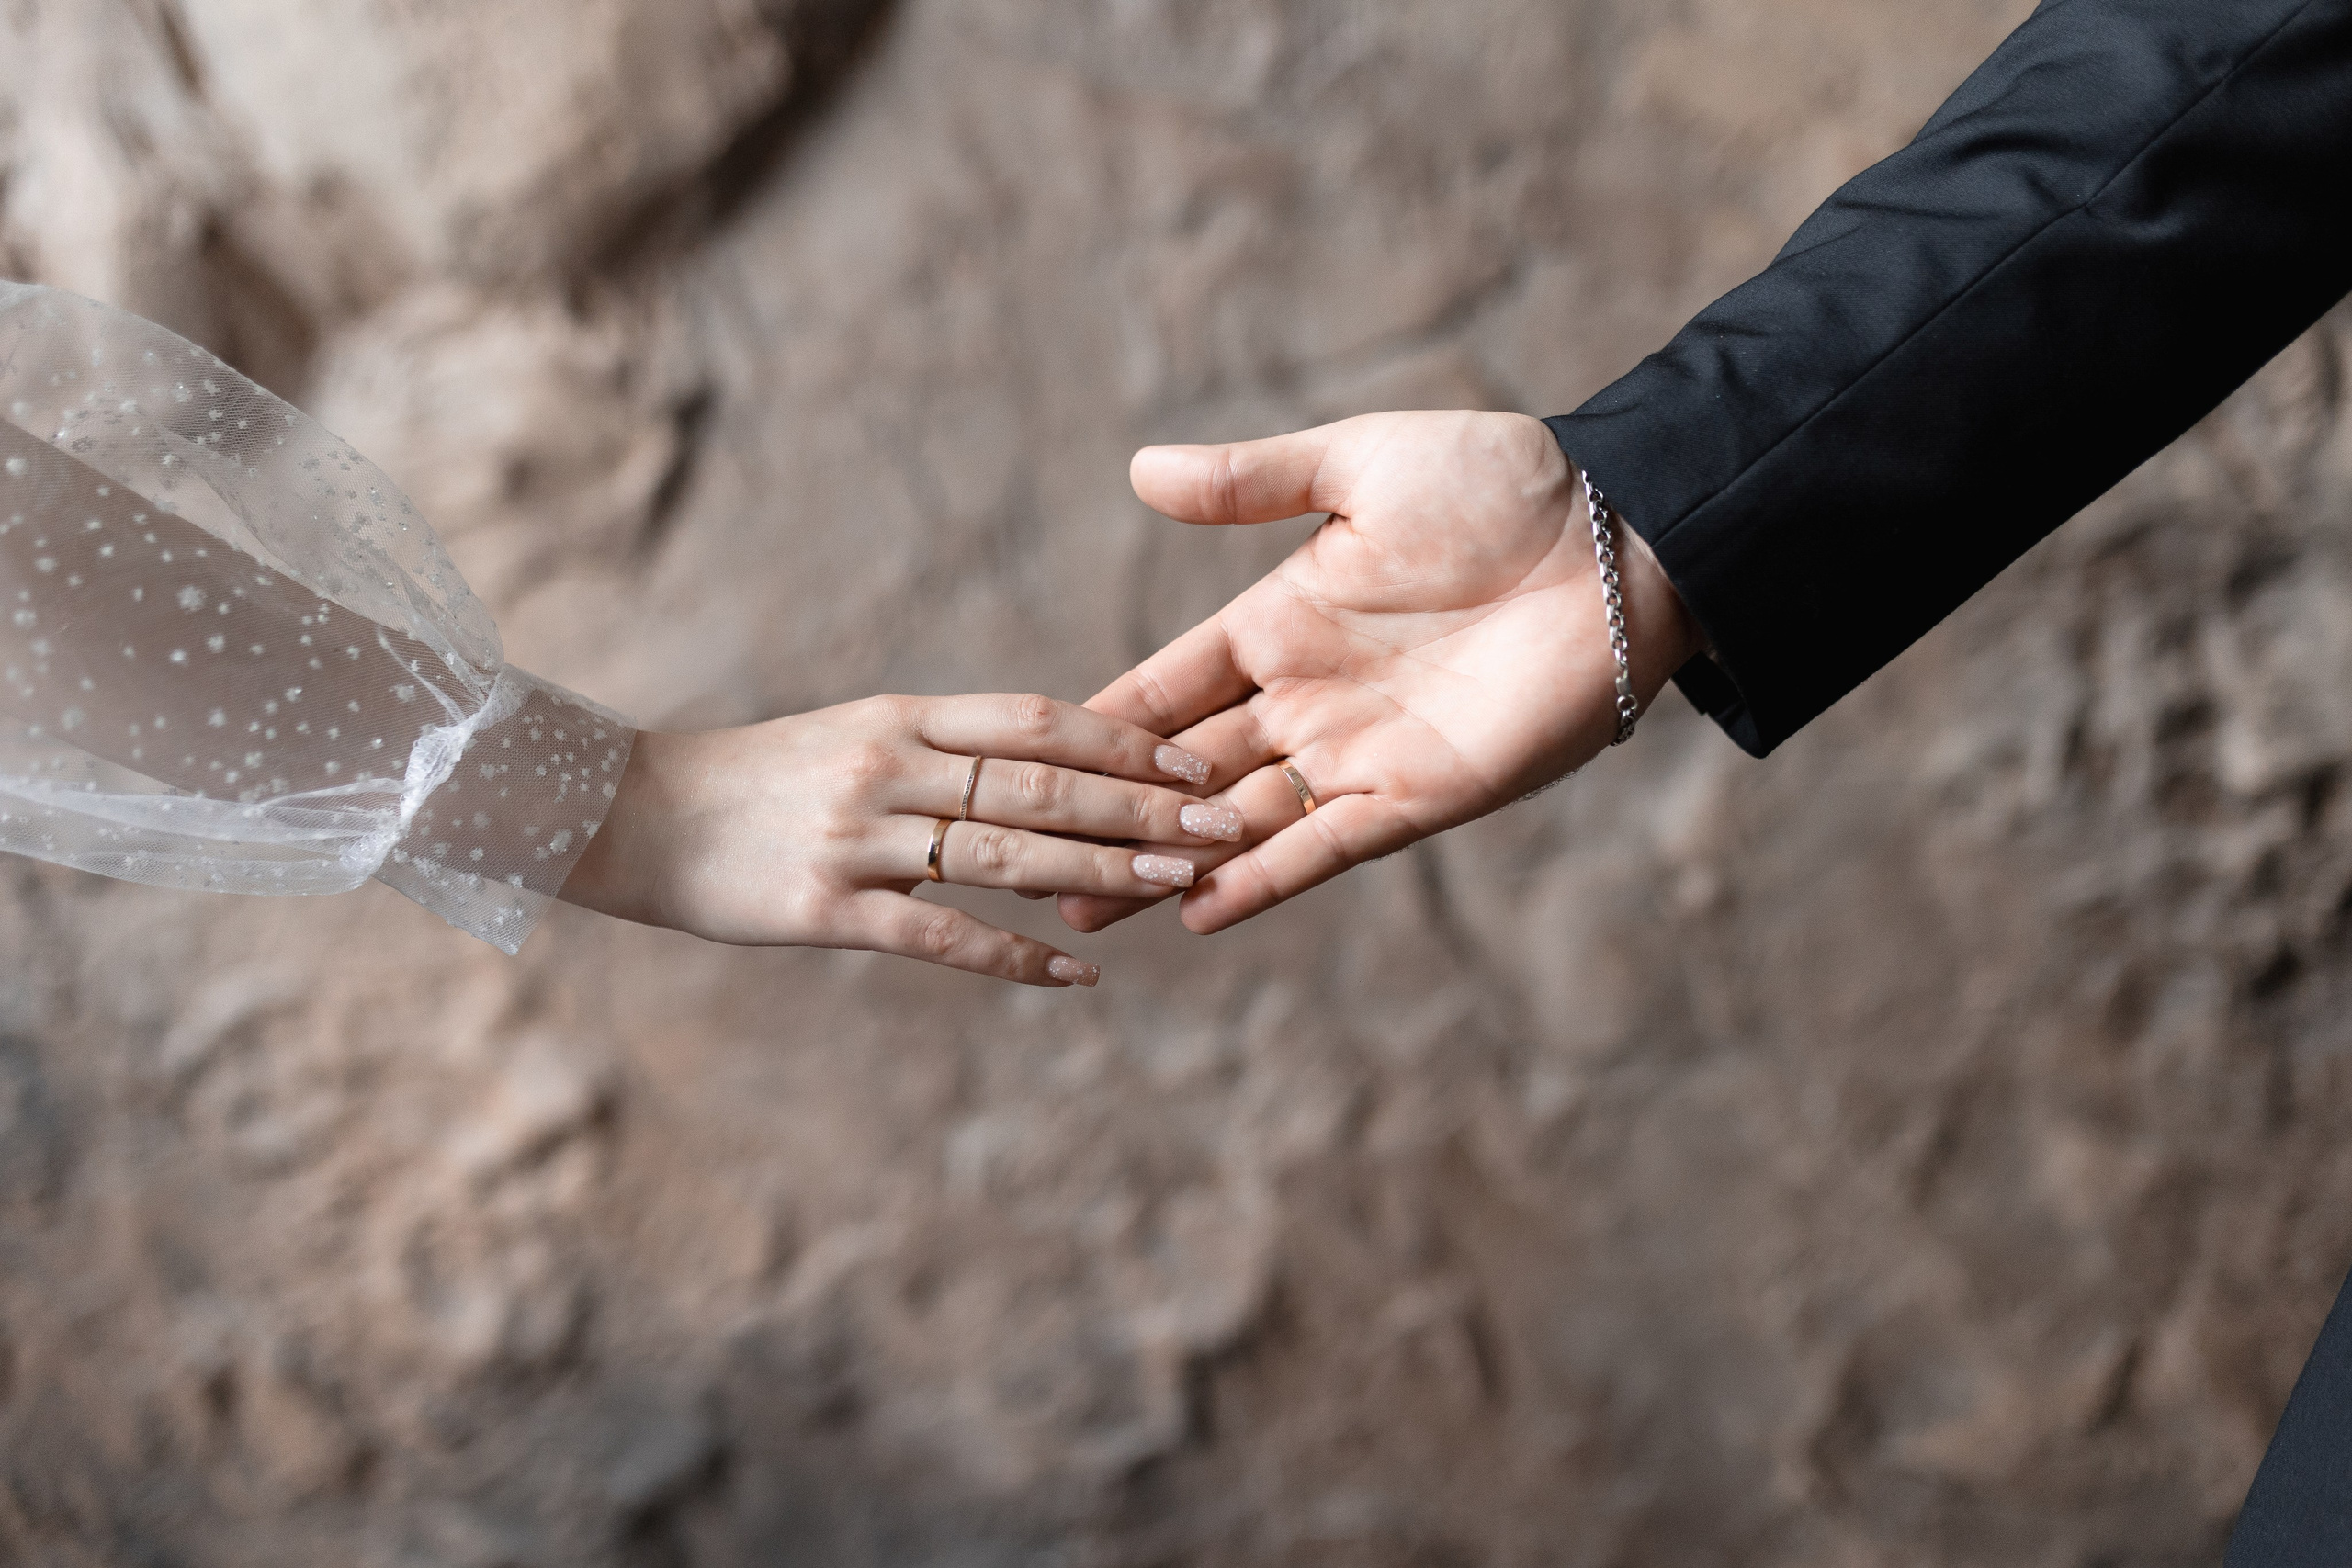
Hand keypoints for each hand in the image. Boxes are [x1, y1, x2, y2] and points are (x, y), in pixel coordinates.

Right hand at [559, 694, 1240, 984]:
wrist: (630, 816)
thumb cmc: (756, 780)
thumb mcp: (853, 737)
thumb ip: (941, 747)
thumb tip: (1045, 760)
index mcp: (899, 718)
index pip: (1032, 720)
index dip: (1119, 742)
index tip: (1191, 762)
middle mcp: (887, 769)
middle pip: (1037, 784)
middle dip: (1137, 807)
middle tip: (1220, 823)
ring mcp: (856, 838)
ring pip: (1002, 854)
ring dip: (1098, 870)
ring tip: (1175, 882)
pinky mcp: (825, 908)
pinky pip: (939, 934)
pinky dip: (1014, 956)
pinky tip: (1077, 976)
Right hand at [1062, 410, 1700, 934]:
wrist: (1617, 541)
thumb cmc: (1499, 485)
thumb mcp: (1360, 467)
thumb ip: (1253, 482)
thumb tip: (1140, 471)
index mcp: (1278, 622)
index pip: (1166, 685)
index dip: (1101, 722)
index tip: (1019, 759)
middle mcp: (1304, 698)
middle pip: (1182, 772)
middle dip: (1106, 816)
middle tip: (1019, 860)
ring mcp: (1356, 753)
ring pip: (1237, 823)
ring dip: (1163, 864)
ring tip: (1079, 903)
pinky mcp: (1415, 794)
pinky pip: (1323, 847)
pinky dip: (1262, 879)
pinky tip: (1196, 910)